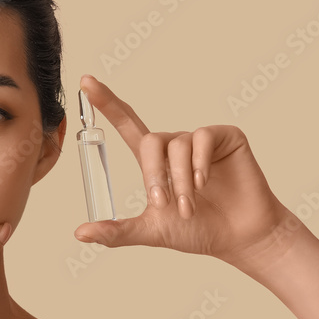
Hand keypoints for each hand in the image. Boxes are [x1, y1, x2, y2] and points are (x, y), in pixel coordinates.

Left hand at [73, 75, 291, 265]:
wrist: (238, 238)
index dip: (107, 103)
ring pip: (177, 146)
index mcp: (155, 161)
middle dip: (153, 174)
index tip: (86, 81)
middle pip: (149, 139)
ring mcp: (201, 140)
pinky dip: (199, 163)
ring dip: (180, 180)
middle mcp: (175, 145)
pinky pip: (202, 137)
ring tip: (189, 206)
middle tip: (162, 203)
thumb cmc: (197, 231)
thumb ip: (116, 231)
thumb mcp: (151, 231)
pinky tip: (206, 183)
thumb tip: (80, 233)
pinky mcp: (226, 137)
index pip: (126, 124)